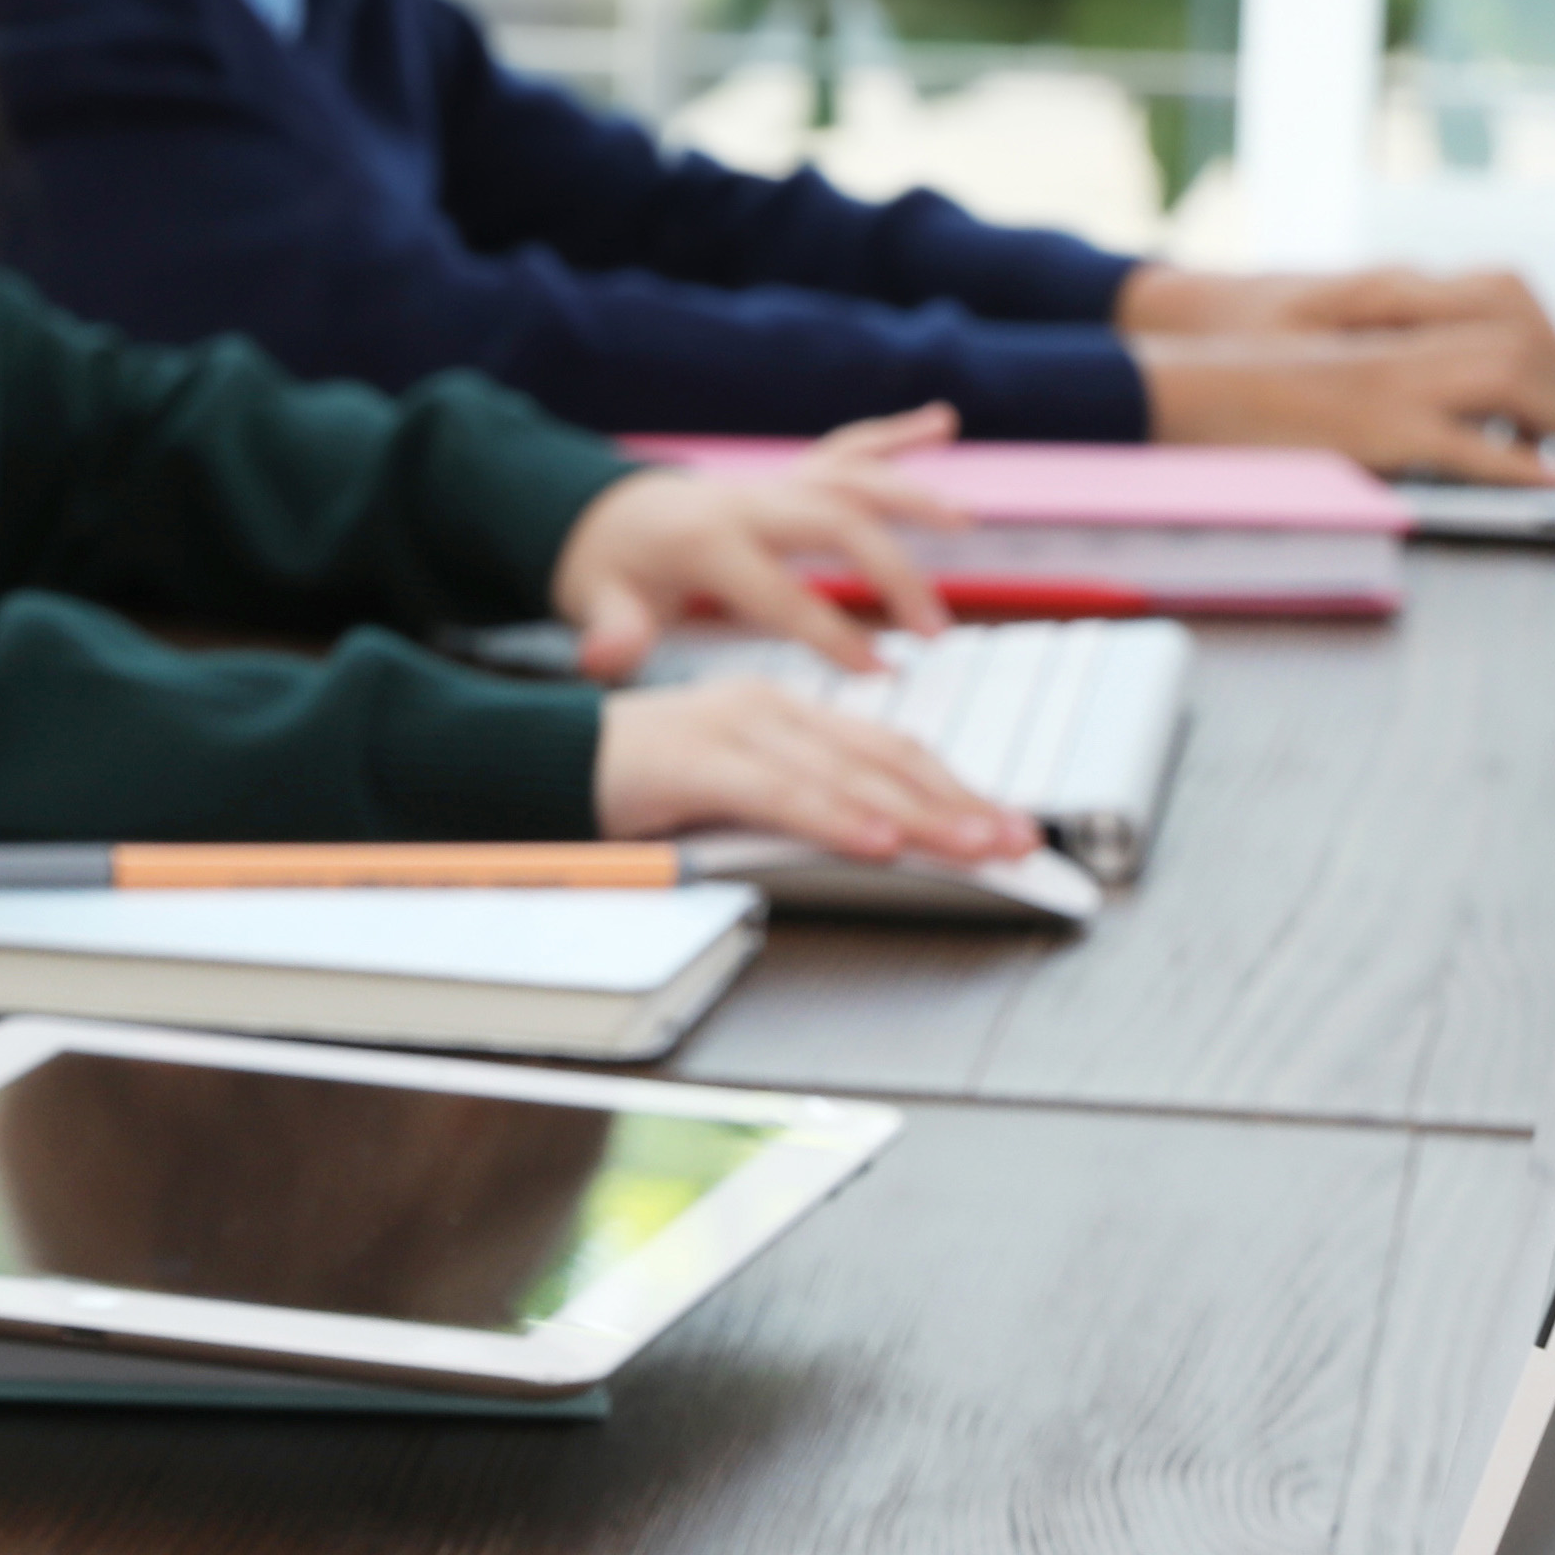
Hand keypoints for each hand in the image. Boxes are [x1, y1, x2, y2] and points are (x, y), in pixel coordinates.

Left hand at [543, 410, 960, 677]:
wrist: (605, 517)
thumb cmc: (610, 575)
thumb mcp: (600, 606)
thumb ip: (611, 633)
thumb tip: (603, 656)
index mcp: (706, 543)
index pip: (780, 592)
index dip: (830, 634)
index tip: (881, 673)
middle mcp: (747, 501)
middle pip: (834, 524)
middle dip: (892, 572)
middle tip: (937, 630)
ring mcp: (771, 483)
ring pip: (850, 478)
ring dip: (910, 496)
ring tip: (964, 523)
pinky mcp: (787, 476)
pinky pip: (846, 449)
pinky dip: (894, 435)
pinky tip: (941, 422)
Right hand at [593, 676, 1045, 863]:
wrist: (535, 758)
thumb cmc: (633, 784)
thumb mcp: (734, 795)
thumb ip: (798, 807)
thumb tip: (880, 842)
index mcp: (784, 712)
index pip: (889, 749)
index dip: (955, 787)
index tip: (1006, 824)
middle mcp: (770, 708)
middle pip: (886, 757)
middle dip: (962, 803)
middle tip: (1019, 842)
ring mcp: (734, 728)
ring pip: (849, 774)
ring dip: (922, 816)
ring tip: (976, 847)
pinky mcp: (696, 760)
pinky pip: (781, 793)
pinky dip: (837, 818)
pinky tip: (881, 841)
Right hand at [1120, 263, 1554, 487]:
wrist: (1174, 385)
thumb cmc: (1234, 388)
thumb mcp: (1321, 372)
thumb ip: (1380, 381)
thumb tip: (1435, 416)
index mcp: (1388, 325)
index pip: (1500, 307)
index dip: (1554, 343)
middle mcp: (1399, 342)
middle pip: (1520, 338)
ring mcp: (1390, 382)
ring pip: (1510, 375)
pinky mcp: (1376, 428)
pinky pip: (1469, 442)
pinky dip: (1522, 462)